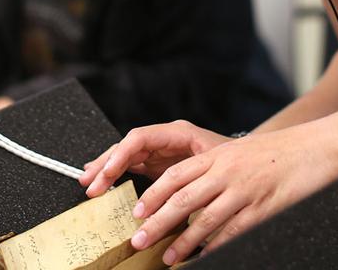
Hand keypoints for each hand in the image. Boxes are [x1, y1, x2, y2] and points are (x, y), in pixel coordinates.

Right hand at [79, 120, 231, 195]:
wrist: (250, 163)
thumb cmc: (237, 163)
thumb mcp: (217, 171)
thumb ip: (195, 183)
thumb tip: (176, 203)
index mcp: (179, 133)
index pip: (141, 137)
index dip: (121, 154)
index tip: (108, 172)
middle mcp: (166, 139)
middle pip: (127, 146)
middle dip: (106, 164)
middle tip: (90, 183)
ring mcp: (161, 150)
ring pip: (126, 156)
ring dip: (106, 169)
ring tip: (88, 183)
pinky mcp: (159, 163)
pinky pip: (131, 165)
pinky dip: (115, 173)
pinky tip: (101, 180)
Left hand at [123, 117, 337, 264]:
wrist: (313, 148)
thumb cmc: (276, 152)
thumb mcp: (238, 152)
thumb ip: (214, 168)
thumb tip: (186, 193)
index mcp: (217, 156)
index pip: (176, 176)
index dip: (153, 195)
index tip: (137, 211)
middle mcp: (226, 172)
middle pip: (182, 199)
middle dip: (156, 221)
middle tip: (139, 239)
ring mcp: (243, 191)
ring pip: (203, 219)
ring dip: (182, 242)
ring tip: (167, 257)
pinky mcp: (261, 208)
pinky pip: (232, 232)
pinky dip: (214, 247)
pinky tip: (202, 258)